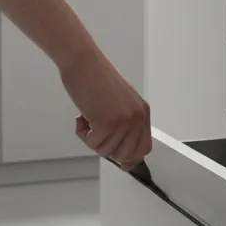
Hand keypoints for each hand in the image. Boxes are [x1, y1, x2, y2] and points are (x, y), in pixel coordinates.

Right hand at [59, 46, 151, 168]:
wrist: (84, 62)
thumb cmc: (96, 79)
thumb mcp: (121, 103)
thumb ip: (125, 125)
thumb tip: (124, 156)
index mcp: (143, 113)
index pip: (144, 147)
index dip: (131, 158)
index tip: (122, 163)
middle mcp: (137, 118)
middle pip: (124, 154)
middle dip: (106, 149)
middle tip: (94, 132)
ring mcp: (124, 120)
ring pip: (106, 151)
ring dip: (91, 140)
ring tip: (87, 119)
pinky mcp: (107, 121)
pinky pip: (93, 143)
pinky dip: (83, 135)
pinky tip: (81, 117)